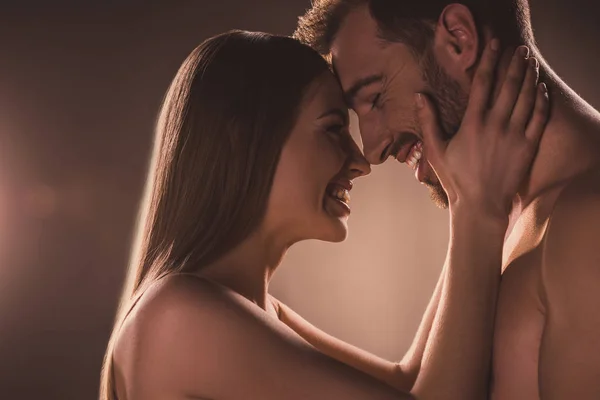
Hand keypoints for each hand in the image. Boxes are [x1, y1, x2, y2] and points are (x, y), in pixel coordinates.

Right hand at [416, 40, 549, 223]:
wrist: (481, 205)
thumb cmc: (455, 179)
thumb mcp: (435, 151)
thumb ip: (428, 121)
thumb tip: (419, 96)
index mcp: (472, 123)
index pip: (483, 83)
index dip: (489, 60)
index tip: (494, 44)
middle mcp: (496, 125)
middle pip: (509, 85)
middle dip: (515, 63)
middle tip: (518, 49)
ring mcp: (514, 135)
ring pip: (526, 98)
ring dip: (529, 76)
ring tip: (530, 62)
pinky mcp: (528, 147)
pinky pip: (540, 118)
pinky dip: (542, 101)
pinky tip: (541, 89)